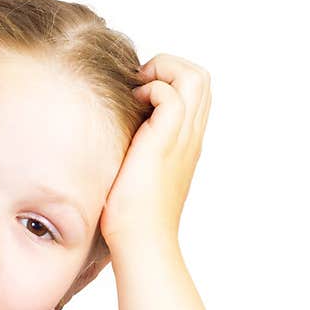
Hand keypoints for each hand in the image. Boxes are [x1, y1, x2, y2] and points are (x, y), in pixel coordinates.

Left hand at [99, 53, 211, 254]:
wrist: (140, 242)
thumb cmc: (131, 220)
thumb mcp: (134, 178)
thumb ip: (133, 155)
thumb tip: (108, 142)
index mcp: (185, 144)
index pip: (194, 93)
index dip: (168, 79)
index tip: (138, 94)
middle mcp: (190, 137)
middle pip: (200, 77)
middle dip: (168, 67)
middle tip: (138, 87)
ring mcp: (182, 138)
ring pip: (194, 76)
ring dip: (163, 71)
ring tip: (137, 92)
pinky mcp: (166, 141)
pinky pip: (171, 94)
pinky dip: (151, 88)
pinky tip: (131, 108)